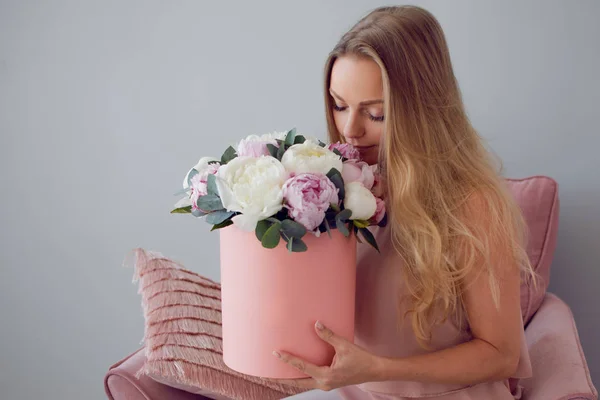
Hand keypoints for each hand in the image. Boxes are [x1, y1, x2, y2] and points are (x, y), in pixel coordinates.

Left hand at [267, 321, 383, 390]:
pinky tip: (292, 371)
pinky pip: (308, 380)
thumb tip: (316, 323)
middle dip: (279, 379)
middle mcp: (323, 383)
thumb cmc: (361, 358)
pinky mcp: (328, 382)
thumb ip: (329, 335)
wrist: (374, 371)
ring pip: (301, 383)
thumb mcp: (345, 345)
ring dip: (288, 379)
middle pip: (295, 382)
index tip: (275, 354)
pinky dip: (299, 376)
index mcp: (326, 376)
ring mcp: (325, 385)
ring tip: (272, 374)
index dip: (288, 360)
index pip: (302, 367)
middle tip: (263, 374)